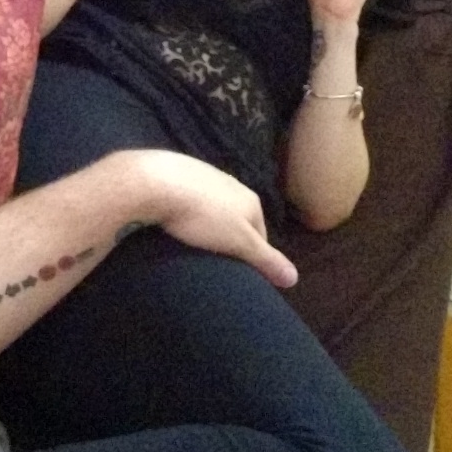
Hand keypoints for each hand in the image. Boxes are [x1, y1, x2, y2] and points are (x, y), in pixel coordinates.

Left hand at [102, 150, 296, 287]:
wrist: (155, 182)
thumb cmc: (202, 216)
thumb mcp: (239, 243)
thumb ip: (266, 259)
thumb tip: (295, 278)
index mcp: (250, 200)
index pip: (261, 234)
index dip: (252, 256)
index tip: (239, 274)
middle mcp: (232, 183)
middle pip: (238, 219)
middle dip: (230, 238)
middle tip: (215, 261)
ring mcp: (204, 175)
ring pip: (214, 207)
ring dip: (208, 224)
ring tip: (194, 244)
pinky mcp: (178, 172)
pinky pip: (190, 198)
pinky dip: (187, 211)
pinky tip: (175, 222)